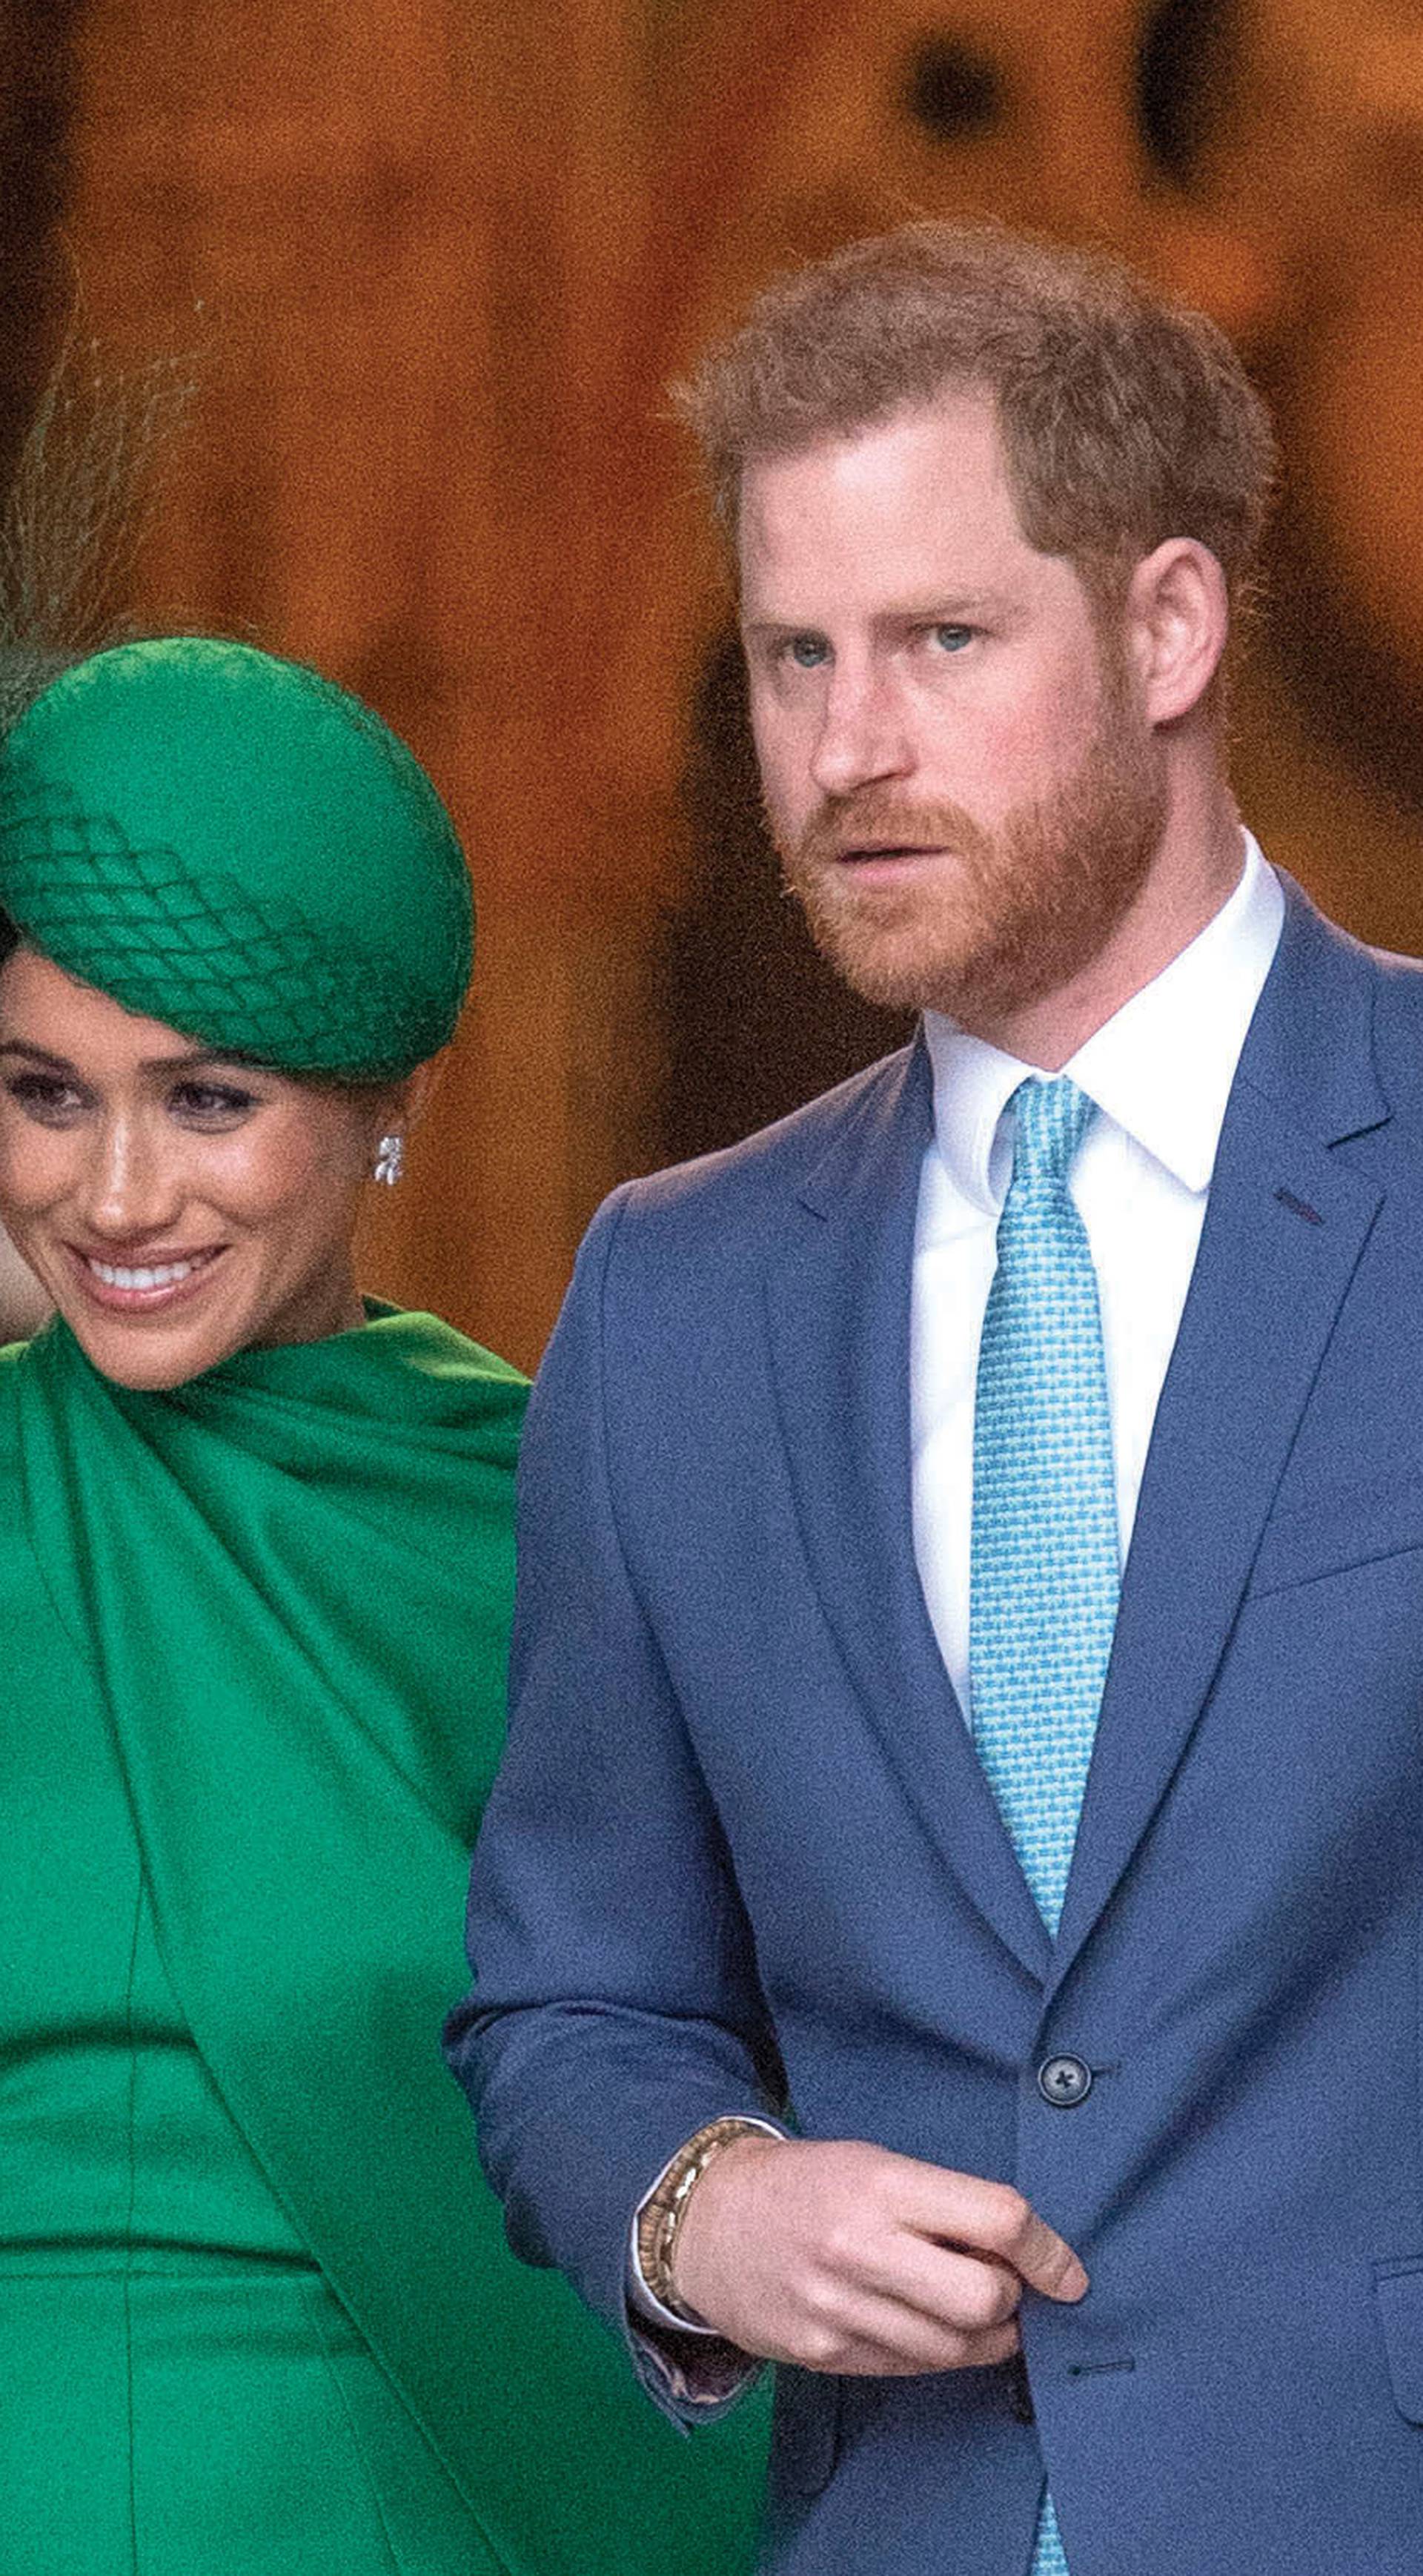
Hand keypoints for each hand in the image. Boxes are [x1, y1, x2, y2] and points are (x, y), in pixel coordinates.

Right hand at [671, 2135, 1086, 2374]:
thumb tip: (1024, 2256)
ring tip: (972, 2310)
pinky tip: (928, 2326)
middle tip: (1002, 2284)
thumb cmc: (807, 2184)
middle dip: (1012, 2298)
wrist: (709, 2223)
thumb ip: (943, 2205)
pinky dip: (939, 2352)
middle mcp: (860, 2248)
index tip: (1067, 2271)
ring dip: (986, 2335)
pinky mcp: (825, 2354)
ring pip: (956, 2347)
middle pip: (986, 2298)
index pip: (996, 2218)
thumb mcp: (874, 2164)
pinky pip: (914, 2368)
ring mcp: (840, 2309)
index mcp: (880, 2184)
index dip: (1048, 2250)